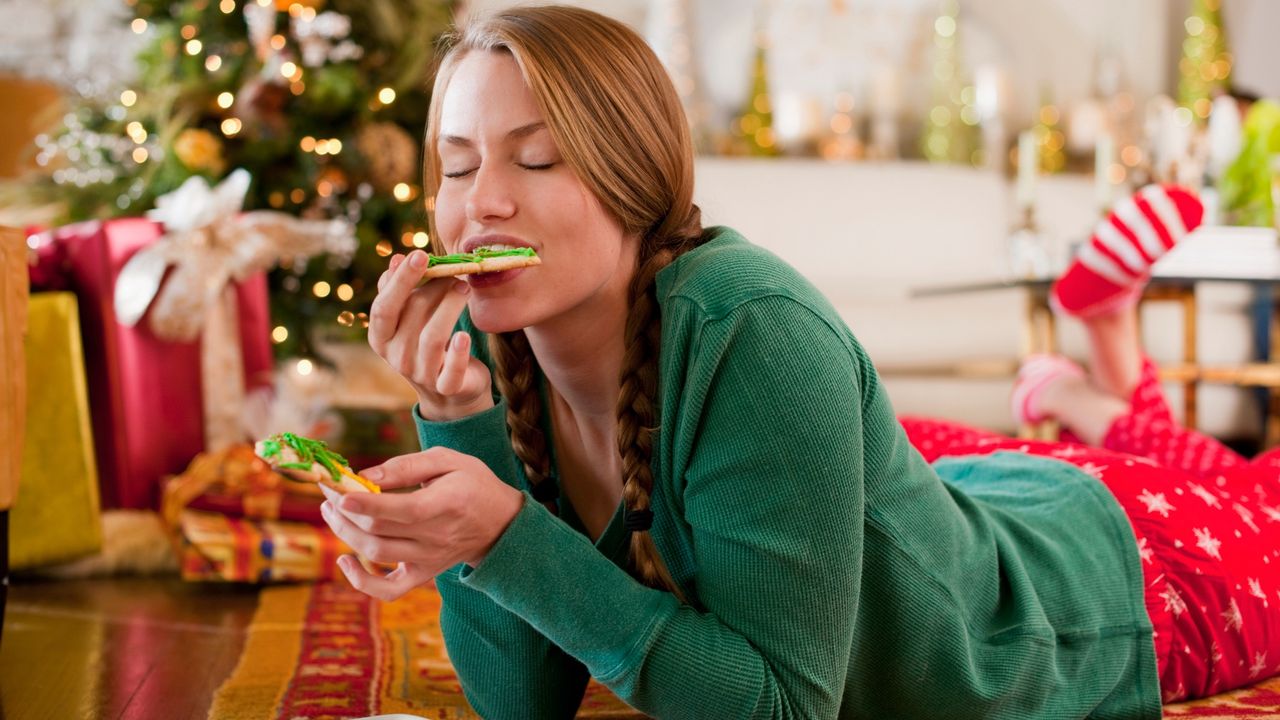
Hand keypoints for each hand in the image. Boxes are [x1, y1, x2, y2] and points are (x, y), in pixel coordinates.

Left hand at [319, 446, 524, 601]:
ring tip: (330, 510)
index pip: (400, 510)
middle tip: (328, 490)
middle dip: (344, 510)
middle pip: (378, 530)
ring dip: (345, 532)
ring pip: (376, 553)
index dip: (365, 502)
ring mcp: (429, 559)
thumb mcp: (449, 460)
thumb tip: (366, 476)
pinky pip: (389, 590)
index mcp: (446, 504)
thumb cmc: (472, 484)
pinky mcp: (423, 574)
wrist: (501, 524)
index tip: (337, 489)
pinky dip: (361, 582)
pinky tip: (345, 561)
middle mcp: (436, 536)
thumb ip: (407, 465)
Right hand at [369, 250, 493, 420]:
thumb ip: (400, 291)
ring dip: (449, 308)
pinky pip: (452, 371)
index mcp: (381, 338)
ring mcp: (421, 374)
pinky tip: (464, 336)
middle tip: (454, 271)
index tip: (419, 255)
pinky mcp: (447, 387)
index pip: (384, 307)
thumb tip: (396, 259)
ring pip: (432, 337)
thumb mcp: (409, 319)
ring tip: (464, 287)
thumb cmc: (426, 344)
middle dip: (433, 288)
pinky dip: (458, 353)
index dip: (400, 281)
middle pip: (412, 316)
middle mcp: (397, 357)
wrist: (449, 393)